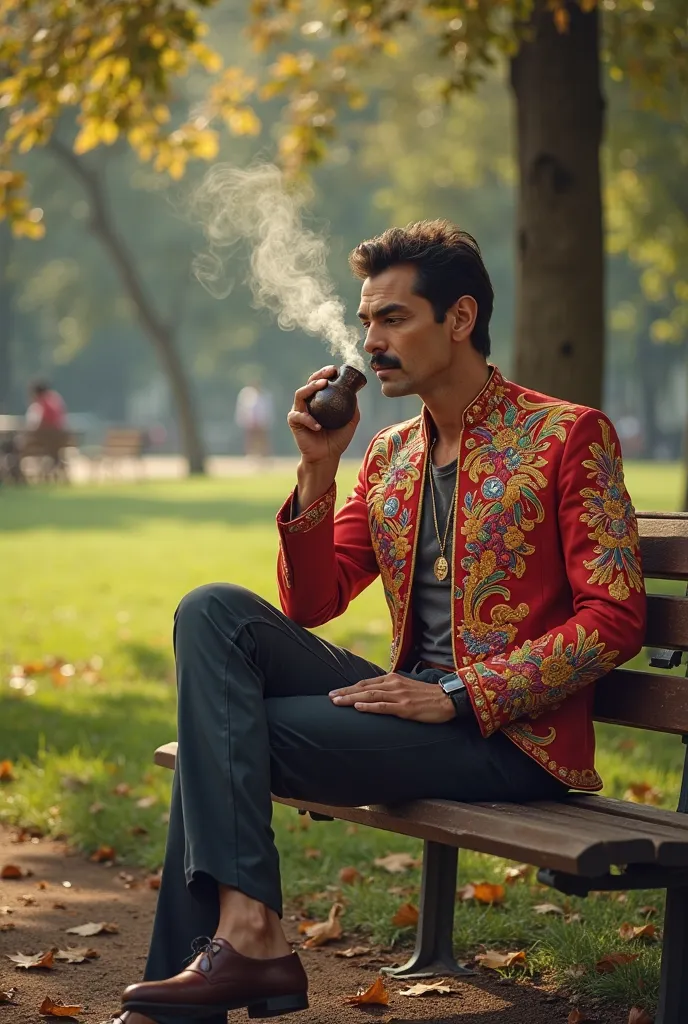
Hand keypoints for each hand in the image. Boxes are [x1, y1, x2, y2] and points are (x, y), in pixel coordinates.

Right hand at [287, 366, 360, 465]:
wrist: (327, 457)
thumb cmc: (337, 440)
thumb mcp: (350, 422)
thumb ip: (352, 407)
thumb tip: (356, 391)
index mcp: (320, 401)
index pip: (320, 382)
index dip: (326, 374)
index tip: (335, 370)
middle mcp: (308, 403)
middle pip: (309, 383)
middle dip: (319, 375)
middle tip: (329, 373)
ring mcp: (300, 411)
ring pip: (300, 394)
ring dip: (311, 387)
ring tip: (323, 385)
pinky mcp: (294, 423)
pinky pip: (299, 416)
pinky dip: (308, 419)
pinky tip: (318, 425)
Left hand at [329, 673, 456, 723]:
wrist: (448, 699)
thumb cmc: (428, 696)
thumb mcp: (407, 688)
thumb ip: (392, 690)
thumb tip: (376, 696)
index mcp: (393, 679)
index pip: (366, 683)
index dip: (350, 687)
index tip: (336, 692)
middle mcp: (394, 684)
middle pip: (364, 687)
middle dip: (345, 692)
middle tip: (329, 697)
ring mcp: (399, 695)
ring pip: (370, 695)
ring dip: (351, 698)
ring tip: (337, 702)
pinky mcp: (405, 707)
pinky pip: (384, 706)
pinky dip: (369, 706)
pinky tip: (358, 707)